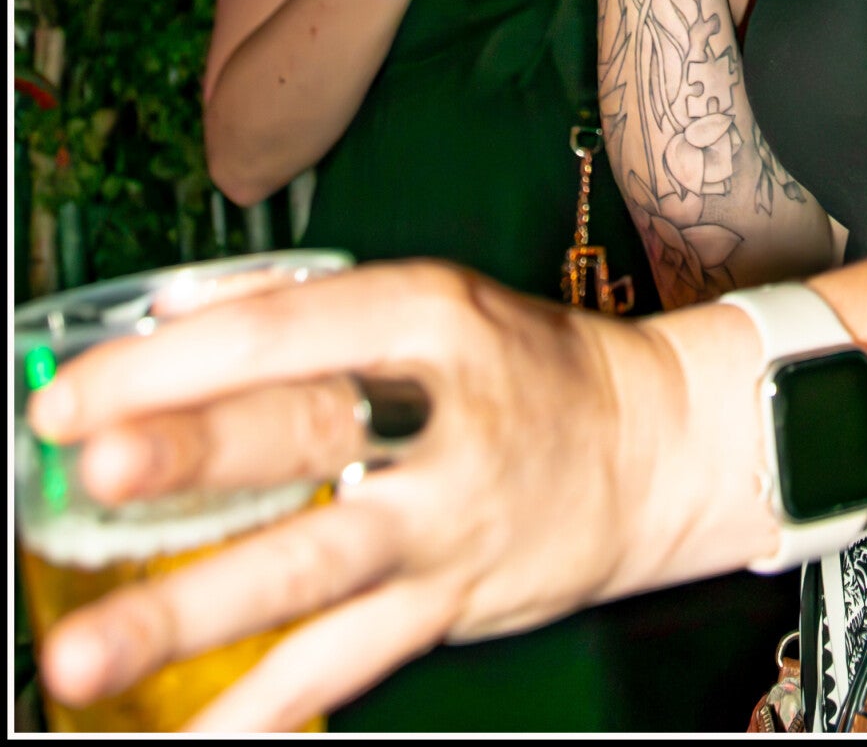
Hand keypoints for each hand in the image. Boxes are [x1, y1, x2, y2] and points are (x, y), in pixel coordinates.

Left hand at [26, 262, 663, 731]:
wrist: (654, 445)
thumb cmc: (522, 369)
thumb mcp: (434, 307)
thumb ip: (307, 319)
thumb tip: (159, 328)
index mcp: (429, 318)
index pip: (286, 332)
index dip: (174, 362)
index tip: (68, 401)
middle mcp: (440, 417)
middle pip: (303, 434)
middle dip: (195, 455)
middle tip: (93, 472)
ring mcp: (447, 519)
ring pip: (310, 568)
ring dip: (192, 611)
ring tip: (84, 656)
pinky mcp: (451, 601)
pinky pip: (342, 664)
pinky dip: (261, 712)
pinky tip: (189, 742)